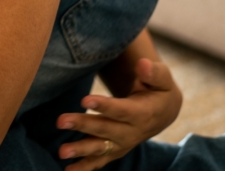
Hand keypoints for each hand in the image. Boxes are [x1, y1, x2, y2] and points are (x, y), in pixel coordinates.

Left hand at [55, 59, 182, 170]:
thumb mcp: (162, 78)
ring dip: (80, 150)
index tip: (84, 99)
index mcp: (143, 113)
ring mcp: (123, 144)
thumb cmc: (158, 89)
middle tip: (60, 121)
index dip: (104, 106)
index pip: (121, 110)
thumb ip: (154, 72)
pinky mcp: (115, 150)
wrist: (164, 111)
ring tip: (61, 152)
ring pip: (100, 148)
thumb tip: (143, 65)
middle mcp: (132, 132)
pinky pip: (100, 161)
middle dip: (83, 125)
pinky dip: (85, 167)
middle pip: (105, 129)